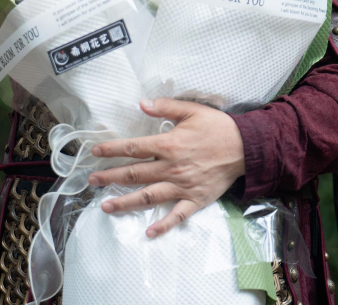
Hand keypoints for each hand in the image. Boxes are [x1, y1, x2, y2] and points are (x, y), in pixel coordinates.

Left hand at [88, 98, 245, 237]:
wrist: (245, 148)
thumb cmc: (217, 127)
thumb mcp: (192, 109)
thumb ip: (165, 107)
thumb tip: (142, 103)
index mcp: (169, 144)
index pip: (133, 148)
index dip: (112, 149)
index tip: (96, 152)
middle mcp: (171, 167)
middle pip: (135, 174)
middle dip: (111, 177)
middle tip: (92, 180)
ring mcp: (182, 186)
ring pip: (148, 196)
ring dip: (126, 202)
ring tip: (106, 206)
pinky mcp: (195, 200)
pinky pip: (176, 216)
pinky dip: (163, 225)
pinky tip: (149, 232)